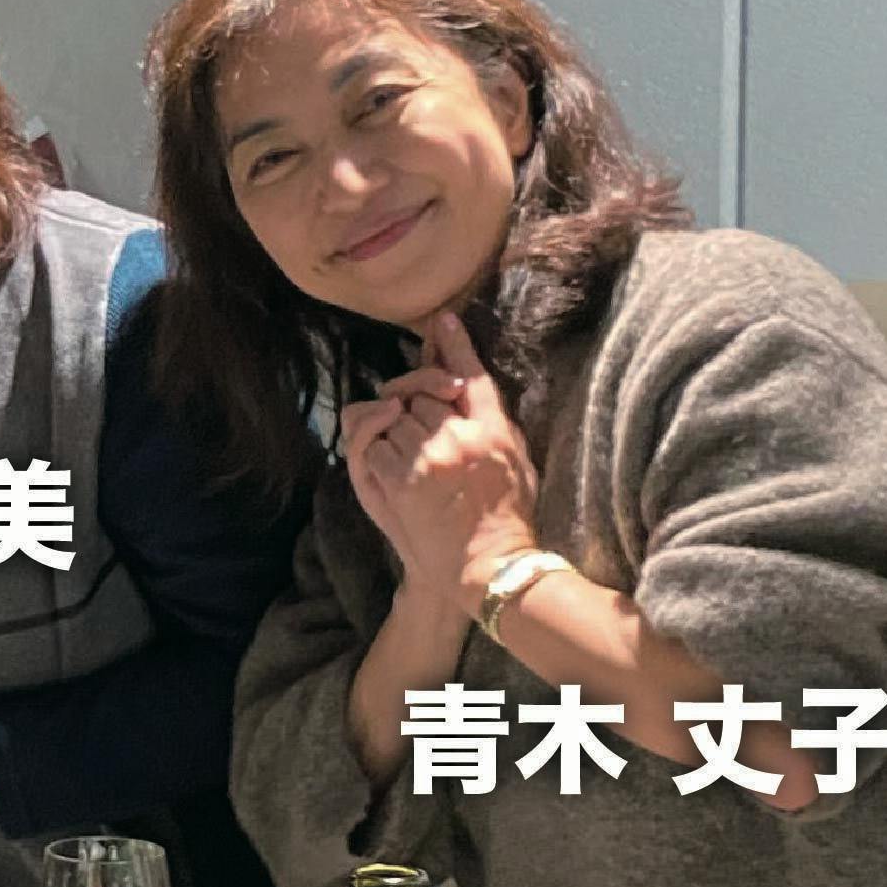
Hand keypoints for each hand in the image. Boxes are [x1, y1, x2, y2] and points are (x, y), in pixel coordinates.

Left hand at [359, 312, 543, 615]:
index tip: (440, 319)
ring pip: (390, 416)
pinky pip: (370, 445)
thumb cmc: (505, 518)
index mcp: (495, 429)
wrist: (486, 567)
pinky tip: (391, 474)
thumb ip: (491, 420)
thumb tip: (461, 386)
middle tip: (415, 431)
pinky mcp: (399, 478)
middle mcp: (461, 435)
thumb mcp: (516, 460)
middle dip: (411, 406)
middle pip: (418, 392)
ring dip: (391, 433)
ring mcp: (428, 456)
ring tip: (409, 461)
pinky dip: (374, 455)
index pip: (470, 375)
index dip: (453, 345)